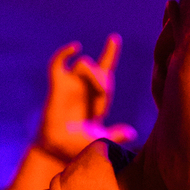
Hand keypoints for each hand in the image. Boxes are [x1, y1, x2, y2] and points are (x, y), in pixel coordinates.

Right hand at [35, 36, 135, 160]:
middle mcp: (83, 88)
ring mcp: (70, 85)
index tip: (114, 39)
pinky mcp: (56, 85)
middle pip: (97, 68)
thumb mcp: (101, 139)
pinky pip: (58, 63)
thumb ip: (116, 135)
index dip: (110, 54)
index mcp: (95, 98)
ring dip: (92, 72)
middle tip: (103, 93)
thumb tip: (132, 133)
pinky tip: (76, 47)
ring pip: (84, 64)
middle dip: (103, 77)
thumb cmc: (77, 146)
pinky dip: (65, 52)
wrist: (56, 150)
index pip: (104, 70)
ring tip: (96, 89)